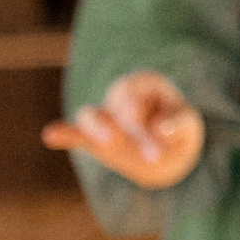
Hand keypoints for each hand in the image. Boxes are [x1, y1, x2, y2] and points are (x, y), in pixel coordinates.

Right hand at [41, 69, 204, 189]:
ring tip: (107, 142)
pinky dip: (64, 134)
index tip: (149, 125)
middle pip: (117, 106)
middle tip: (154, 154)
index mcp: (144, 84)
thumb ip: (179, 123)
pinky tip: (50, 135)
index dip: (138, 106)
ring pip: (91, 116)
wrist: (167, 153)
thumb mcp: (188, 124)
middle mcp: (121, 97)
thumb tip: (163, 129)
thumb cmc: (179, 130)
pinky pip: (76, 135)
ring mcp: (106, 119)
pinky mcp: (95, 140)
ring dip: (97, 129)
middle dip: (133, 129)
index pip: (136, 90)